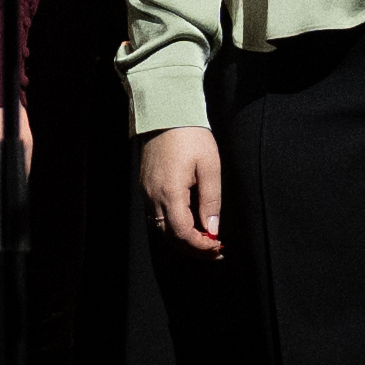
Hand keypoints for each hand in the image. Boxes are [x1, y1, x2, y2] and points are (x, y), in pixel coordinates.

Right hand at [145, 125, 227, 254]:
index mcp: (170, 192)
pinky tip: (189, 225)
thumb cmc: (191, 135)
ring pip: (161, 228)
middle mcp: (153, 196)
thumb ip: (211, 201)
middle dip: (193, 248)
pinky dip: (173, 227)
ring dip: (182, 239)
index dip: (200, 246)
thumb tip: (213, 229)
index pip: (182, 233)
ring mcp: (146, 192)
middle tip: (215, 251)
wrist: (166, 112)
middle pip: (170, 236)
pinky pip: (157, 216)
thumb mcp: (210, 167)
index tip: (218, 247)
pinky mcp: (146, 186)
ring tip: (205, 241)